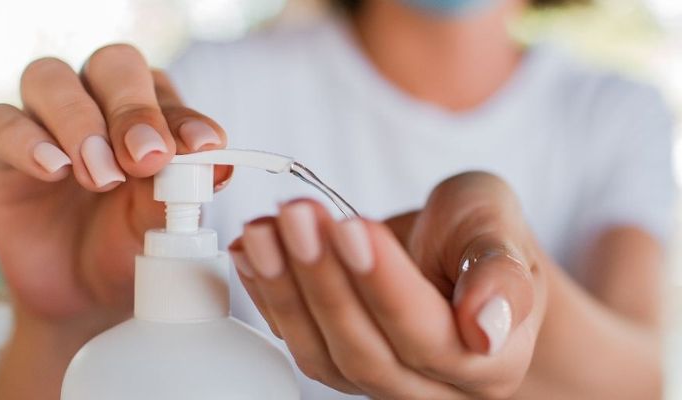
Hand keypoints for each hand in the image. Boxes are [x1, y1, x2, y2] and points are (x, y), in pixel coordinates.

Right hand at [0, 44, 229, 329]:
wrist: (81, 298)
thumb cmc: (129, 248)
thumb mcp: (161, 228)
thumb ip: (180, 192)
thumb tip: (215, 164)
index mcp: (149, 114)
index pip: (164, 91)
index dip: (183, 116)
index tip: (201, 148)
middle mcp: (99, 105)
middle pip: (112, 66)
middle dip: (132, 108)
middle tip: (146, 159)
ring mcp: (47, 123)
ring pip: (50, 78)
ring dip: (79, 122)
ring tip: (101, 177)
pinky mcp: (3, 152)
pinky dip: (27, 141)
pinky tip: (54, 171)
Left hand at [230, 172, 547, 398]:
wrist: (453, 249)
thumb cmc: (479, 235)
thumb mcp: (500, 227)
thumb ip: (500, 271)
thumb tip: (487, 328)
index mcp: (487, 362)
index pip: (429, 336)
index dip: (384, 284)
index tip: (353, 227)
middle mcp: (429, 385)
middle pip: (366, 352)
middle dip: (324, 279)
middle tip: (297, 216)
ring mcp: (376, 378)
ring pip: (322, 353)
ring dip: (285, 288)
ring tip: (263, 229)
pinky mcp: (335, 357)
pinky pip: (296, 339)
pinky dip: (267, 293)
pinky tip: (249, 250)